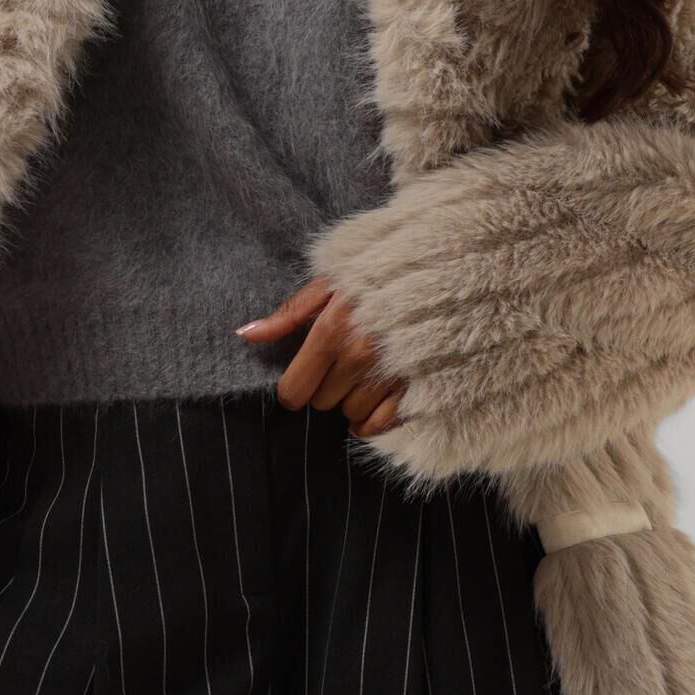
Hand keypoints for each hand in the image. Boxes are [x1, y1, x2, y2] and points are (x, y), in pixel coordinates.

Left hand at [239, 279, 404, 437]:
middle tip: (345, 362)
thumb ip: (291, 312)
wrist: (448, 270)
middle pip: (322, 403)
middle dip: (328, 387)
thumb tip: (247, 334)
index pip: (294, 390)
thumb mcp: (333, 279)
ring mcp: (390, 375)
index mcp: (333, 329)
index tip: (307, 374)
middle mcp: (359, 357)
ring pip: (351, 415)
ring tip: (368, 372)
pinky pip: (381, 424)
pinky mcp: (417, 387)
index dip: (296, 386)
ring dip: (354, 400)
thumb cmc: (385, 270)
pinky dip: (376, 419)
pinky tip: (379, 399)